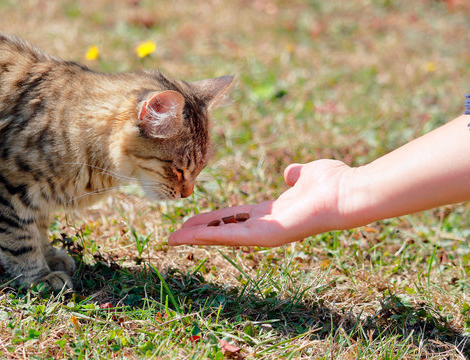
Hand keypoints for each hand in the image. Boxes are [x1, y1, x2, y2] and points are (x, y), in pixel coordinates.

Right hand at [169, 159, 352, 246]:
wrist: (348, 192)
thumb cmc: (332, 183)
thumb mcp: (306, 174)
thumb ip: (295, 175)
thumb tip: (290, 174)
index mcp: (271, 213)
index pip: (235, 218)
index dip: (214, 219)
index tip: (195, 219)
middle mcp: (266, 226)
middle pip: (225, 228)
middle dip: (200, 231)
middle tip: (176, 235)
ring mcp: (266, 233)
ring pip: (223, 235)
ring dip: (197, 237)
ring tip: (174, 238)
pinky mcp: (267, 235)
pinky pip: (232, 235)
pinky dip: (209, 235)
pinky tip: (189, 235)